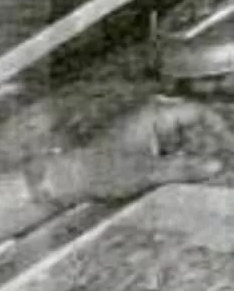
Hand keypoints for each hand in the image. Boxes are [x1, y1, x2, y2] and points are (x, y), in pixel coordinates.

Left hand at [53, 97, 232, 203]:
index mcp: (153, 114)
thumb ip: (185, 168)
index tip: (230, 149)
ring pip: (180, 136)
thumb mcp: (149, 172)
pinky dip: (179, 158)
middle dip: (209, 143)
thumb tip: (219, 165)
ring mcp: (142, 129)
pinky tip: (185, 174)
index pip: (197, 112)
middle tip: (221, 165)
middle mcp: (149, 116)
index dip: (219, 128)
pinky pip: (167, 146)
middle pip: (191, 124)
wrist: (73, 178)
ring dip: (194, 152)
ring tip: (205, 172)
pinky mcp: (137, 143)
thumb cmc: (105, 171)